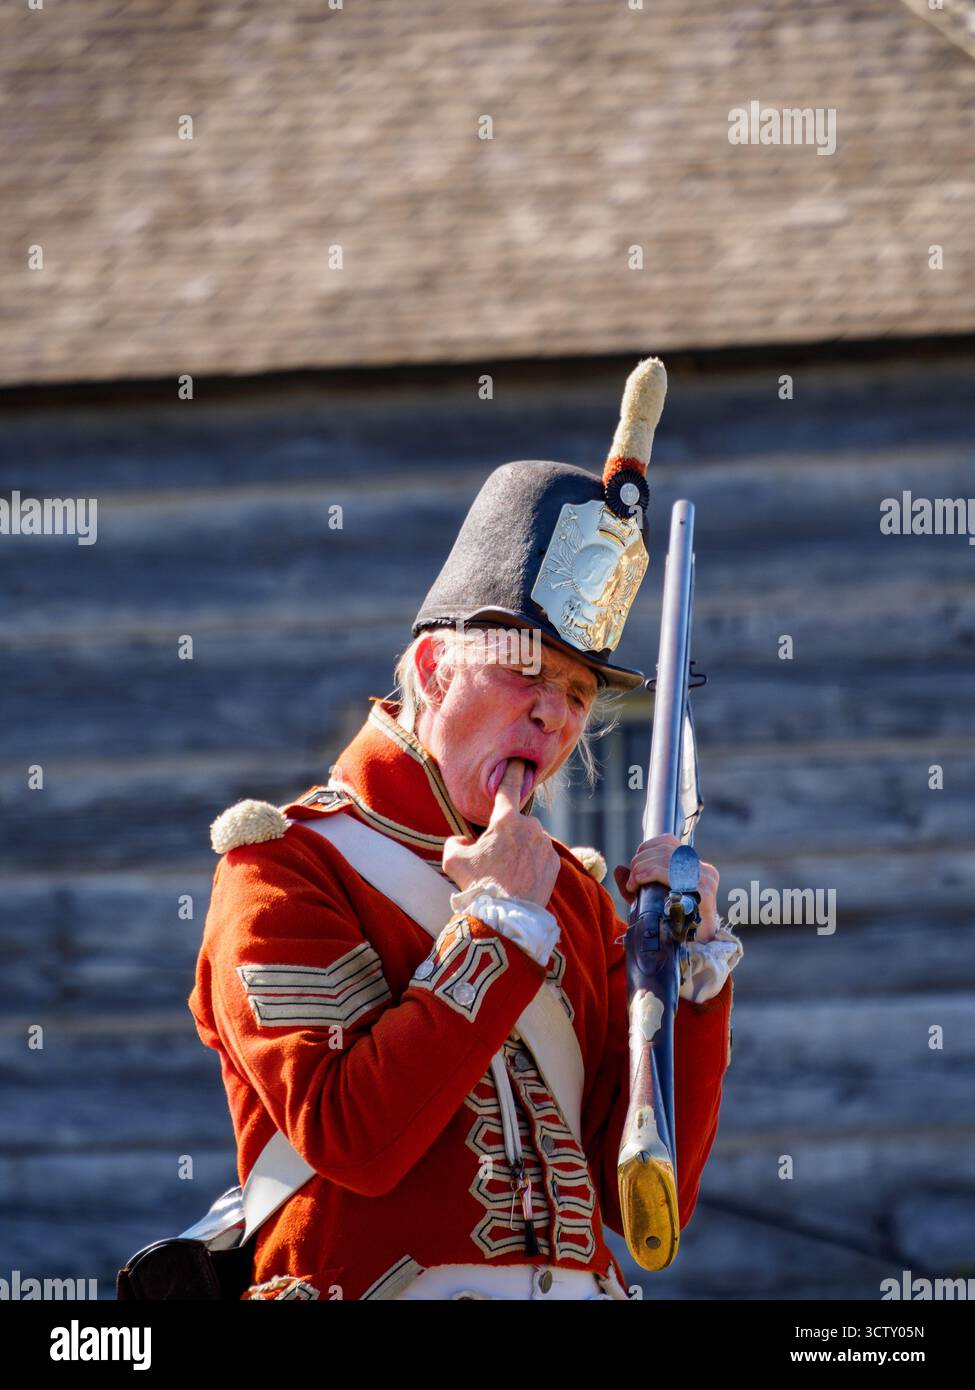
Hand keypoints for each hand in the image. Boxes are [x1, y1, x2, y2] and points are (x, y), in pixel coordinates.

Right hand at [443, 759, 561, 907]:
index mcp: (506, 819)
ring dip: (520, 850)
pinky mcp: (554, 864)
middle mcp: (530, 827)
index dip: (513, 771)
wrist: (505, 917)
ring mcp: (545, 846)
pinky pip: (541, 857)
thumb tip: (463, 841)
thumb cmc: (477, 885)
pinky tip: (520, 880)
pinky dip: (532, 864)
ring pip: (530, 841)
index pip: (509, 787)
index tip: (519, 760)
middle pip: (517, 823)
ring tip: (507, 874)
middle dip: (507, 835)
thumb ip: (456, 842)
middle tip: (494, 859)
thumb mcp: (453, 860)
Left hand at [613, 832, 719, 942]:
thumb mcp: (651, 901)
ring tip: (633, 885)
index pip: (668, 841)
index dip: (646, 849)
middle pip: (664, 848)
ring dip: (641, 868)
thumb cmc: (674, 927)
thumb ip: (636, 884)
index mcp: (696, 867)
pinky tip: (637, 886)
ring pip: (664, 856)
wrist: (697, 952)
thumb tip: (619, 869)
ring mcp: (704, 879)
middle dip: (640, 861)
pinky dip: (646, 874)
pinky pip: (666, 871)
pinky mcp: (702, 891)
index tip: (635, 866)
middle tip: (631, 881)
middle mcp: (704, 870)